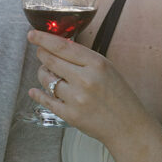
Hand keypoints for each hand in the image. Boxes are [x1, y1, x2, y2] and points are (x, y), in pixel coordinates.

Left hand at [27, 30, 157, 146]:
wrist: (128, 126)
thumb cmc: (119, 96)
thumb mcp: (107, 69)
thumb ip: (84, 58)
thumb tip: (58, 47)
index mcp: (97, 64)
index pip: (62, 46)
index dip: (43, 38)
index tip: (32, 35)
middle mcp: (85, 79)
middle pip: (51, 60)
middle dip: (41, 54)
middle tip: (40, 52)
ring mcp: (76, 98)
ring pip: (46, 79)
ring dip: (42, 73)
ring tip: (47, 73)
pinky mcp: (70, 115)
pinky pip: (47, 100)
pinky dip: (38, 94)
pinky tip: (35, 91)